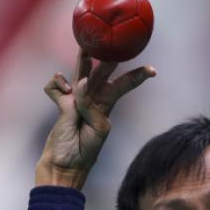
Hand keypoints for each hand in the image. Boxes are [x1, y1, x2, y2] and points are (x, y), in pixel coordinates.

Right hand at [36, 48, 155, 188]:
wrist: (62, 166)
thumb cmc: (83, 153)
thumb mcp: (97, 129)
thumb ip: (90, 106)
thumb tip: (80, 83)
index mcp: (106, 107)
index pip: (123, 86)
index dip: (137, 76)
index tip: (153, 70)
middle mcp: (91, 100)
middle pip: (102, 74)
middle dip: (109, 59)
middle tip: (115, 43)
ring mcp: (74, 101)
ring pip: (80, 73)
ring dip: (83, 61)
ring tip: (85, 50)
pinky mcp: (59, 104)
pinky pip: (57, 87)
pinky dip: (57, 85)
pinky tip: (61, 89)